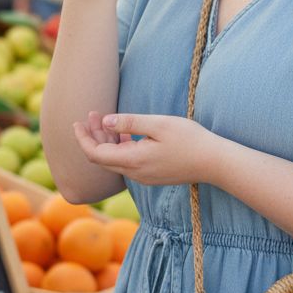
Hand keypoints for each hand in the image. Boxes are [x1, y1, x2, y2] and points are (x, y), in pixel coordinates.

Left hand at [72, 112, 222, 186]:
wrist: (214, 163)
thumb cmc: (189, 139)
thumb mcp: (158, 124)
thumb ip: (129, 123)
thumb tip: (105, 122)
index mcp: (133, 161)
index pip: (95, 154)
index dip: (82, 138)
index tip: (78, 122)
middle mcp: (134, 173)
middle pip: (101, 159)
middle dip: (92, 137)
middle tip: (92, 115)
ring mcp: (143, 177)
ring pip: (114, 161)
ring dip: (106, 142)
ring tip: (105, 120)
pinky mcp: (152, 176)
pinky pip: (127, 164)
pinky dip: (119, 149)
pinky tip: (124, 134)